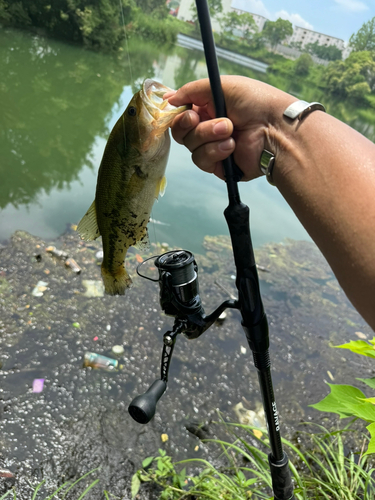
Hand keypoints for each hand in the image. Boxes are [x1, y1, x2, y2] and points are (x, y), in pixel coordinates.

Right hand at [166, 76, 295, 180]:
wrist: (276, 129)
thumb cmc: (255, 102)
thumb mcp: (223, 85)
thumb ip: (192, 90)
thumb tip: (168, 99)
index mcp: (210, 108)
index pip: (182, 114)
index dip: (179, 114)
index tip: (186, 111)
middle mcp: (209, 128)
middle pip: (181, 132)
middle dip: (191, 125)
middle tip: (201, 119)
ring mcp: (214, 148)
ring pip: (191, 147)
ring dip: (207, 136)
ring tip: (230, 131)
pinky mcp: (219, 166)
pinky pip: (202, 161)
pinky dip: (215, 152)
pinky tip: (232, 146)